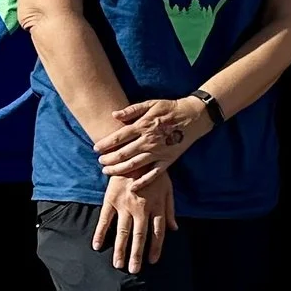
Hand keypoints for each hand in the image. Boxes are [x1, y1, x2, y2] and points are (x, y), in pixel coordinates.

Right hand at [94, 170, 176, 271]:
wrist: (135, 155)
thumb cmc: (154, 173)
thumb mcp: (168, 189)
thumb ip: (170, 210)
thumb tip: (174, 229)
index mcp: (156, 205)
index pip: (157, 231)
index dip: (155, 247)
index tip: (153, 261)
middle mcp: (141, 208)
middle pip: (139, 235)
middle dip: (136, 254)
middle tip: (133, 270)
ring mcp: (125, 204)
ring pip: (122, 231)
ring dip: (120, 249)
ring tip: (118, 264)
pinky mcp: (110, 200)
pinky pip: (104, 219)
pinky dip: (100, 233)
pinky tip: (96, 246)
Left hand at [95, 95, 211, 180]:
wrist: (194, 116)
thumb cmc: (170, 108)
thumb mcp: (151, 104)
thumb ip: (132, 110)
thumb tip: (114, 114)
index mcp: (144, 126)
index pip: (119, 137)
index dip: (105, 144)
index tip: (96, 148)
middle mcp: (149, 140)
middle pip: (123, 153)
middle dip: (108, 159)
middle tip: (100, 162)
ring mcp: (158, 152)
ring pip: (134, 165)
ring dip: (119, 170)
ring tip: (107, 171)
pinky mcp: (168, 160)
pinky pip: (154, 174)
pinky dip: (143, 182)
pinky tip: (132, 186)